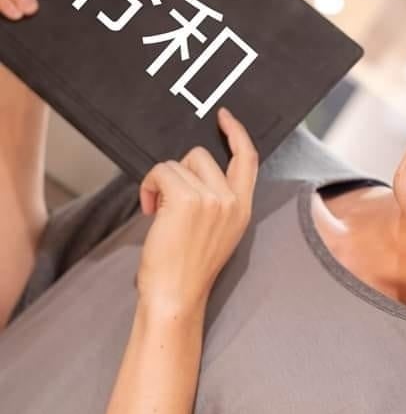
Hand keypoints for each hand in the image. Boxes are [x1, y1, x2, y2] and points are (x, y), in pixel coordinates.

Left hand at [137, 107, 257, 315]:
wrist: (176, 296)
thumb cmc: (187, 269)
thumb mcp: (218, 232)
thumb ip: (218, 201)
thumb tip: (193, 171)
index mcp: (242, 208)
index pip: (248, 159)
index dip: (237, 133)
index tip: (224, 118)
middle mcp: (232, 201)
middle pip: (201, 156)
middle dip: (180, 171)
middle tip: (168, 200)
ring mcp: (212, 199)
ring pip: (179, 163)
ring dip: (161, 181)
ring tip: (158, 210)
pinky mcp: (188, 199)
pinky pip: (161, 171)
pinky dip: (149, 186)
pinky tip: (149, 209)